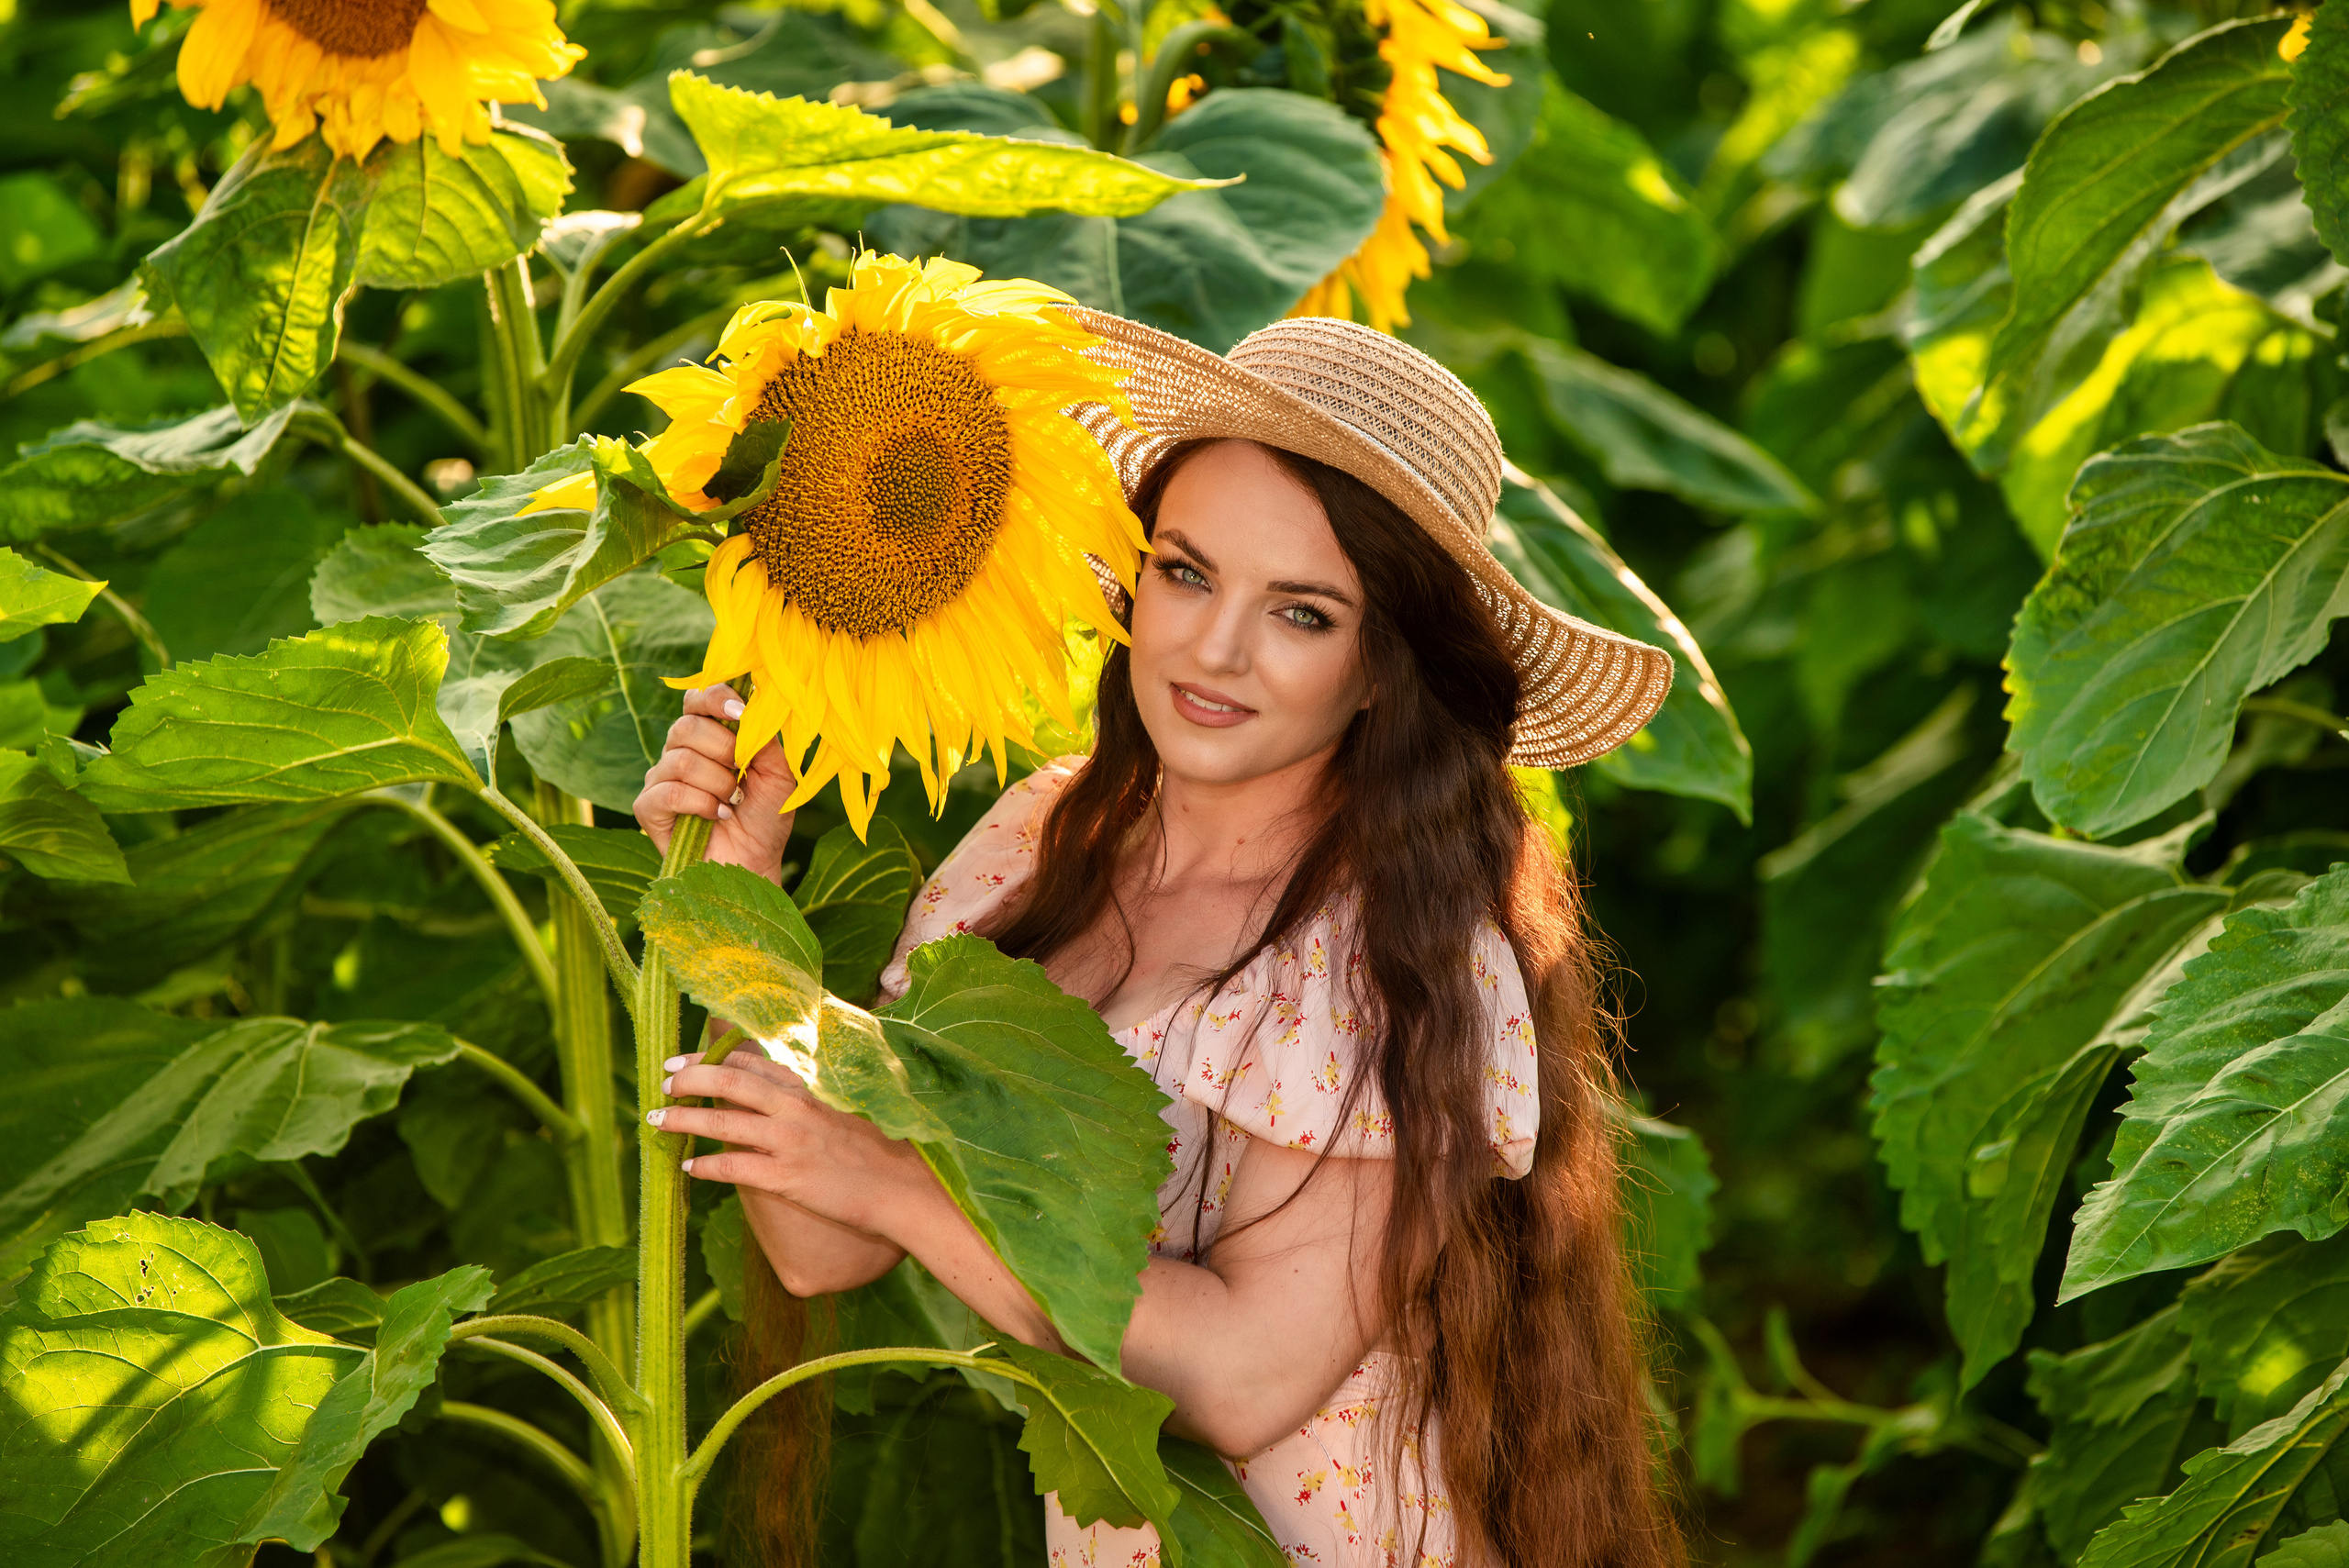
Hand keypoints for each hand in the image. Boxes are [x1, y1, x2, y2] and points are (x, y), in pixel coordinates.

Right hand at [635, 682, 797, 883]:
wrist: (756, 864)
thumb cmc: (766, 817)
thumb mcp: (779, 772)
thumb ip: (765, 736)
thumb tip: (752, 702)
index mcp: (708, 735)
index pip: (698, 697)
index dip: (716, 698)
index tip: (741, 713)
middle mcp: (678, 751)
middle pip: (687, 725)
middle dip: (725, 749)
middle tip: (743, 774)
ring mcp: (660, 779)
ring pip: (680, 759)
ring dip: (718, 782)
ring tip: (733, 801)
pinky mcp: (648, 809)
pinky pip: (668, 791)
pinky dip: (701, 803)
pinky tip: (718, 815)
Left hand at [653, 1050, 937, 1238]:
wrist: (910, 1187)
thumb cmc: (891, 1149)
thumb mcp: (857, 1108)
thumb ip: (822, 1096)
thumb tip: (793, 1094)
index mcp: (814, 1085)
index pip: (754, 1061)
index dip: (716, 1058)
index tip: (688, 1059)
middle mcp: (797, 1106)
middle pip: (730, 1082)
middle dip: (690, 1078)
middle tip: (663, 1081)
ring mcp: (790, 1141)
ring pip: (722, 1122)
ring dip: (683, 1119)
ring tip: (656, 1120)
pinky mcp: (788, 1176)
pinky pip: (734, 1167)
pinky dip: (707, 1165)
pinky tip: (688, 1168)